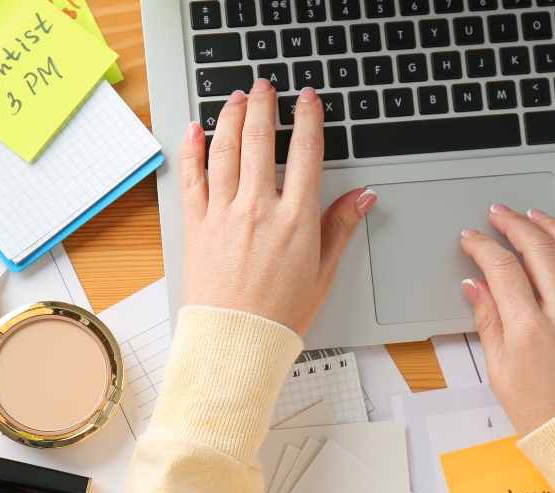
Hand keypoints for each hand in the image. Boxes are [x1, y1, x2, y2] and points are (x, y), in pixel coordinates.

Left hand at [178, 81, 376, 335]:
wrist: (235, 343)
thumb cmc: (279, 315)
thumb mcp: (322, 273)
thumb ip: (340, 228)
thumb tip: (362, 198)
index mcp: (296, 220)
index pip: (306, 154)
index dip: (308, 119)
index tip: (308, 101)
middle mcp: (258, 209)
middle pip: (262, 140)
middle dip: (265, 106)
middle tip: (266, 88)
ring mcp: (224, 214)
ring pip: (226, 150)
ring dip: (232, 117)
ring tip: (237, 98)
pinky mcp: (196, 225)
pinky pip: (192, 177)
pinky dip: (193, 149)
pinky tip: (196, 130)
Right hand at [460, 206, 554, 435]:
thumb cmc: (544, 412)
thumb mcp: (500, 370)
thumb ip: (489, 320)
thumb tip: (476, 285)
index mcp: (529, 331)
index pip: (502, 269)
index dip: (483, 247)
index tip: (473, 240)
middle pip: (539, 250)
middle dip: (515, 225)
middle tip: (501, 216)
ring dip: (553, 226)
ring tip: (536, 216)